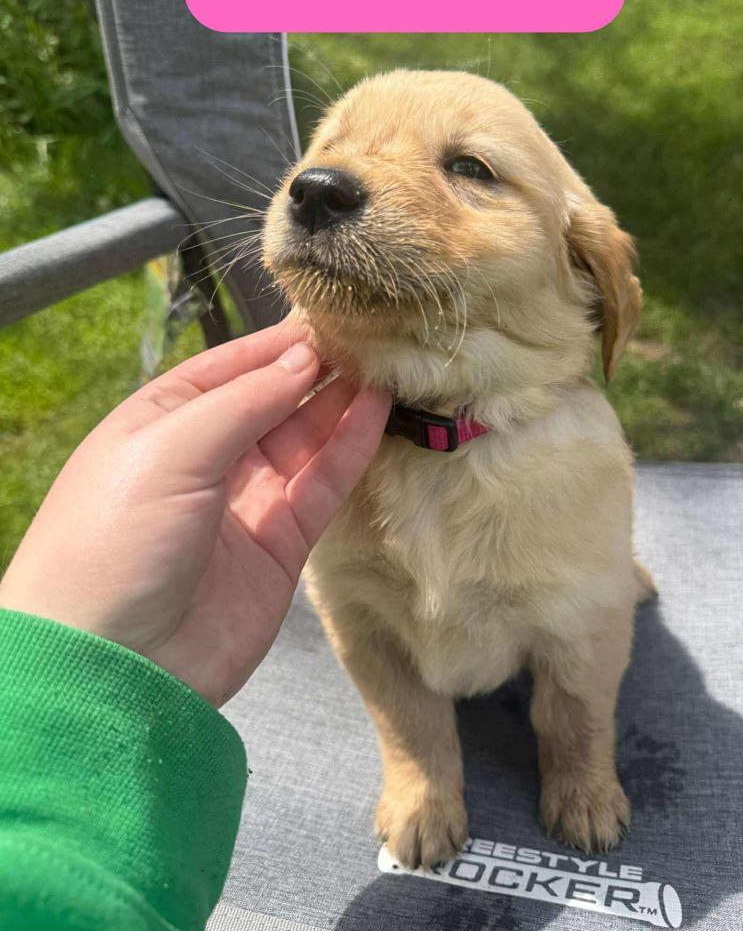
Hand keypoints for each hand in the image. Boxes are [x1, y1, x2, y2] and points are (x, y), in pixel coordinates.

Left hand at [0, 317, 389, 705]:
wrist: (116, 666)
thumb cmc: (117, 540)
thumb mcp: (169, 450)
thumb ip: (243, 401)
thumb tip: (304, 357)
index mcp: (160, 422)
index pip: (228, 366)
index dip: (277, 343)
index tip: (330, 316)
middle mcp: (204, 456)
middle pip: (271, 400)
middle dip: (316, 369)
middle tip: (371, 336)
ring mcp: (244, 501)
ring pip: (304, 440)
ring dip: (341, 403)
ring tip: (386, 365)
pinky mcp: (280, 545)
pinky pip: (321, 486)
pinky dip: (350, 449)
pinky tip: (378, 412)